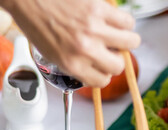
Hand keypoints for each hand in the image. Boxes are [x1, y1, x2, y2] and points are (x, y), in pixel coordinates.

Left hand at [0, 0, 140, 87]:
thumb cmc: (36, 22)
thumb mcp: (51, 54)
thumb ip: (74, 63)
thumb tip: (95, 67)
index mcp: (71, 63)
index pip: (102, 81)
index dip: (103, 74)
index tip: (101, 66)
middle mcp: (85, 49)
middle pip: (118, 66)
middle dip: (115, 59)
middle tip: (109, 51)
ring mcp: (94, 29)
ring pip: (131, 42)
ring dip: (126, 40)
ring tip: (116, 35)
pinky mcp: (100, 9)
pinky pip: (127, 21)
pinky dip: (124, 22)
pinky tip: (113, 20)